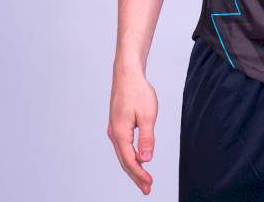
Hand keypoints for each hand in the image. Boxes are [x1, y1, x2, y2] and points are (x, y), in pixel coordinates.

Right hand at [107, 66, 158, 194]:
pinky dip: (130, 155)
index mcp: (120, 133)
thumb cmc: (138, 91)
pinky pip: (123, 145)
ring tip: (143, 177)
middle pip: (124, 161)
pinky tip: (138, 158)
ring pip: (122, 154)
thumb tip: (146, 160)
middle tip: (147, 188)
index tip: (149, 184)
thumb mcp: (147, 114)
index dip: (140, 174)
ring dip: (133, 167)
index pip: (130, 161)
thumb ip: (146, 138)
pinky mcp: (117, 124)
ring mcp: (114, 129)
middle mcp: (114, 133)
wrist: (127, 74)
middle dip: (136, 176)